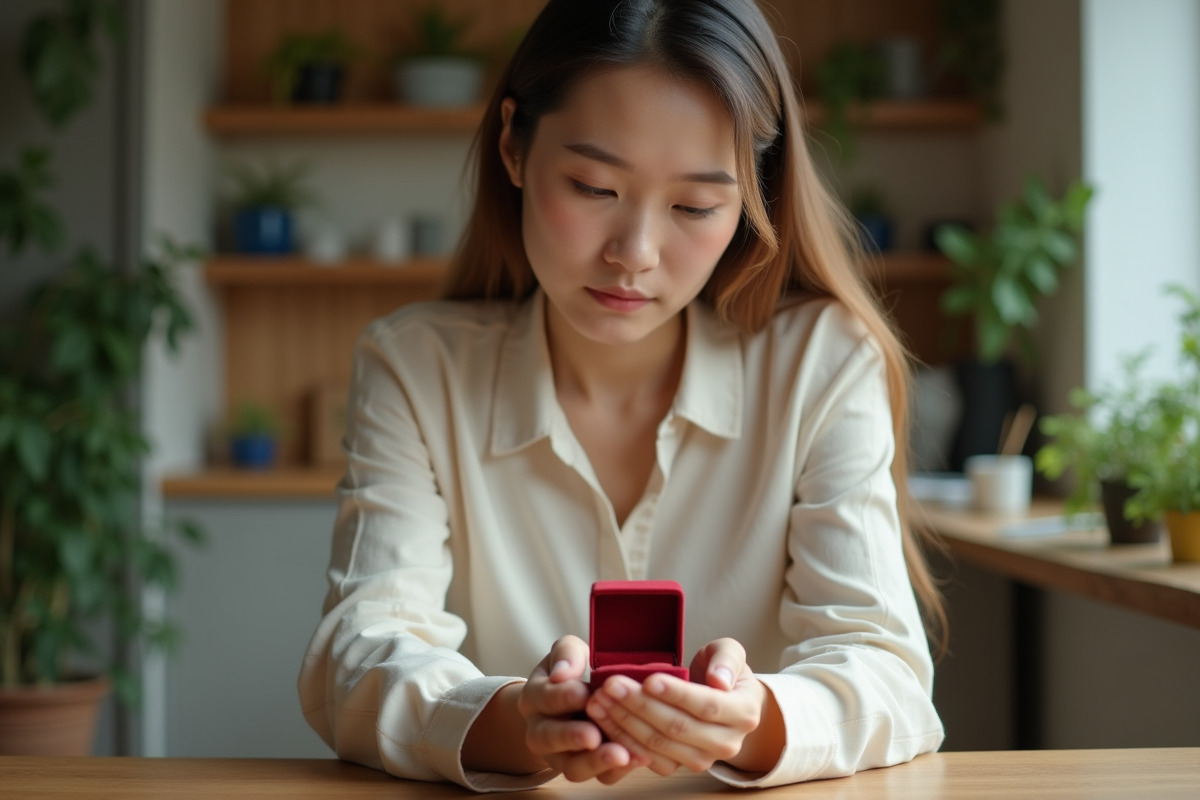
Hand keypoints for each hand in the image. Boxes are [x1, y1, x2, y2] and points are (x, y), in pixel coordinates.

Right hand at [517, 635, 644, 783]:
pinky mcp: (584, 769)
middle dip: (572, 737)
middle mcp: (540, 730)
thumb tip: (563, 673)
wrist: (571, 703)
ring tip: (621, 755)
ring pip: (571, 767)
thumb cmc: (574, 672)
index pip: (543, 698)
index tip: (582, 693)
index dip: (562, 697)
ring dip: (595, 763)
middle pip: (548, 739)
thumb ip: (567, 655)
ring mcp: (560, 755)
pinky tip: (636, 758)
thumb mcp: (568, 653)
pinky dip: (616, 771)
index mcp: (534, 697)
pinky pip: (597, 777)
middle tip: (593, 736)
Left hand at [584, 638, 781, 774]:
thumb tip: (718, 680)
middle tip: (611, 685)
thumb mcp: (731, 654)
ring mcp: (701, 759)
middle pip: (677, 727)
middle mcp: (725, 743)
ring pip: (658, 744)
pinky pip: (646, 757)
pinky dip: (622, 738)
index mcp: (743, 713)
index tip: (648, 679)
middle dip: (639, 705)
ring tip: (600, 699)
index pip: (707, 706)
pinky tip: (604, 718)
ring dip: (624, 722)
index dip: (676, 694)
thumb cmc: (722, 673)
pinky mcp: (678, 767)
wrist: (723, 703)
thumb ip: (727, 660)